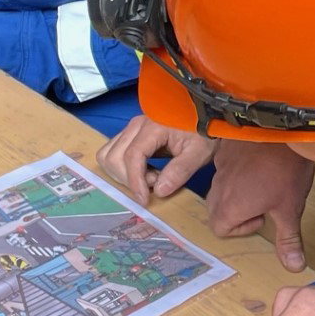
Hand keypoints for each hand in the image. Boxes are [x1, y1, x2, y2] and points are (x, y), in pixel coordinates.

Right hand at [96, 116, 215, 201]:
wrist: (206, 115)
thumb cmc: (204, 132)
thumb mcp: (199, 152)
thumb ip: (180, 170)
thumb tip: (158, 191)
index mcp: (153, 126)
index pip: (132, 156)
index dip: (134, 181)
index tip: (144, 200)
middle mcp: (136, 125)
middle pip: (114, 157)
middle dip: (129, 178)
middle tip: (155, 183)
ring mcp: (130, 128)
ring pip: (108, 155)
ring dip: (123, 174)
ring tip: (150, 178)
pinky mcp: (130, 134)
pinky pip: (113, 153)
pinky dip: (122, 168)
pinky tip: (145, 172)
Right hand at [208, 142, 314, 272]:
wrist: (281, 129)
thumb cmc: (284, 170)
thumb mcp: (290, 209)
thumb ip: (288, 239)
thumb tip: (294, 266)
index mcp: (230, 207)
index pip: (220, 229)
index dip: (240, 228)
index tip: (262, 217)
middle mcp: (219, 188)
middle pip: (216, 210)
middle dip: (235, 212)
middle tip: (260, 204)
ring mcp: (220, 167)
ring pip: (220, 188)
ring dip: (236, 191)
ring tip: (262, 184)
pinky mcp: (225, 150)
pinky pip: (224, 168)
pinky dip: (237, 171)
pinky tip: (259, 165)